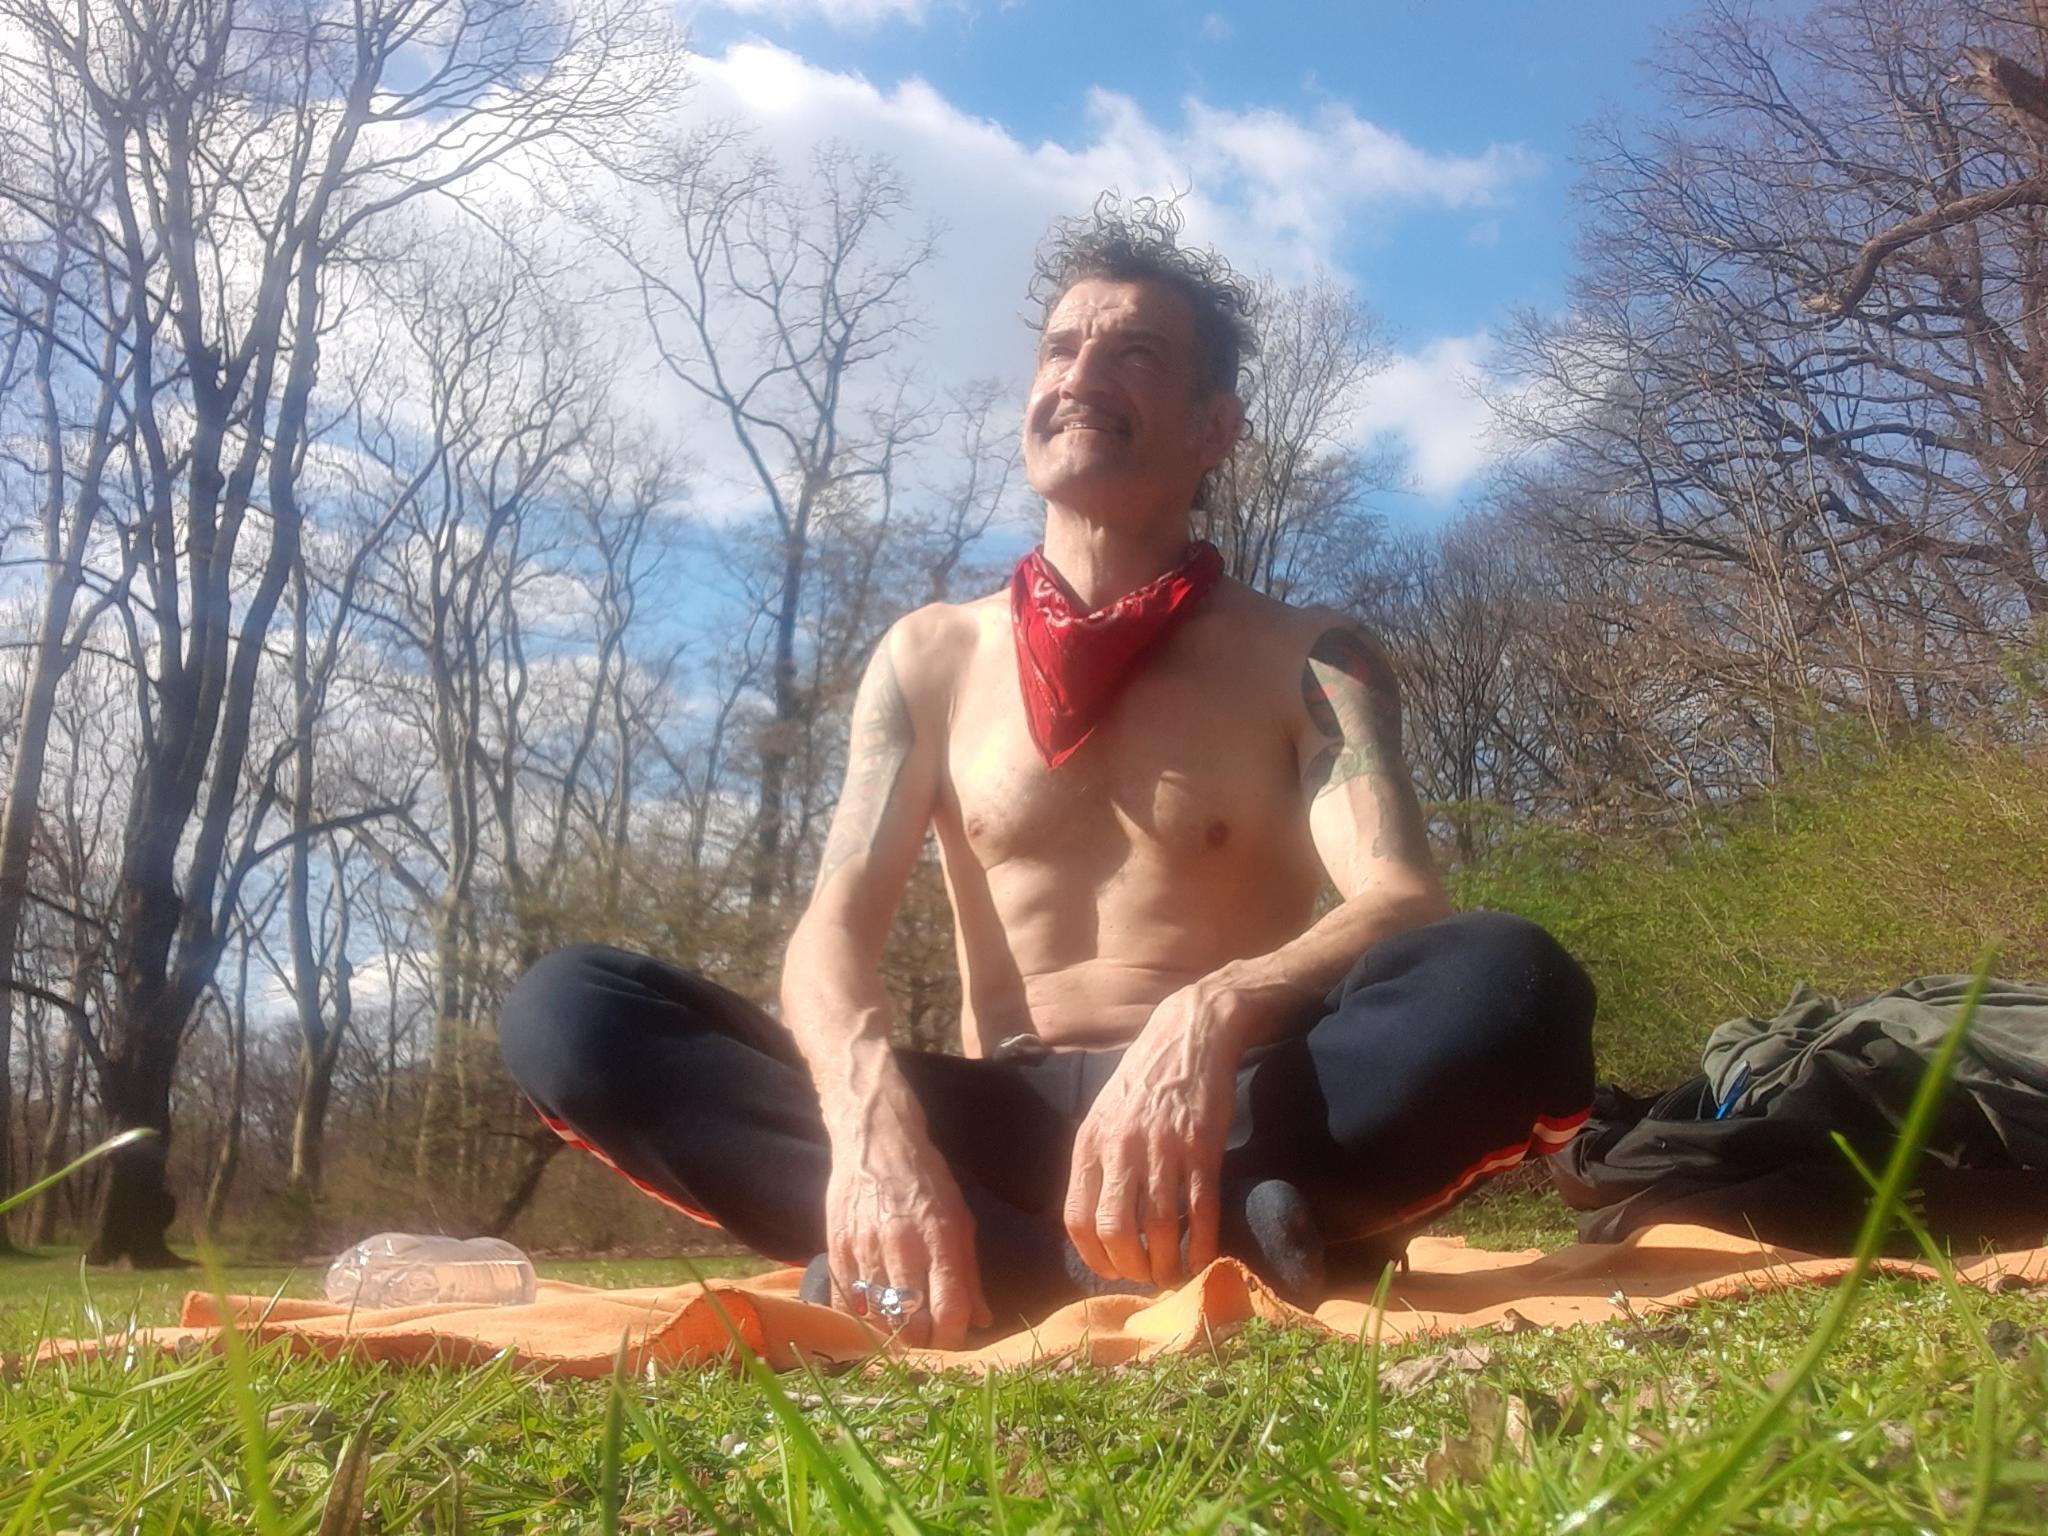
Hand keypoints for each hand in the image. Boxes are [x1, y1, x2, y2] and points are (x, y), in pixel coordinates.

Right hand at [825, 1098, 991, 1349]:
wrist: (875, 1142)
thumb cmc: (926, 1179)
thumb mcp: (960, 1218)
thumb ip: (968, 1272)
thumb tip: (980, 1319)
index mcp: (939, 1237)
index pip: (949, 1307)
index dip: (952, 1337)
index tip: (953, 1339)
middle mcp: (902, 1246)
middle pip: (911, 1321)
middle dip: (923, 1339)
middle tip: (927, 1335)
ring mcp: (866, 1247)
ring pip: (878, 1315)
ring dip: (893, 1329)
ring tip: (901, 1323)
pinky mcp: (837, 1247)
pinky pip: (847, 1300)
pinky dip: (862, 1315)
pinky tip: (874, 1311)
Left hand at [1063, 981, 1241, 1288]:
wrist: (1188, 1036)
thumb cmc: (1143, 1081)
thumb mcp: (1103, 1116)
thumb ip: (1095, 1162)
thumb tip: (1091, 1219)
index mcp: (1090, 1143)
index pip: (1077, 1219)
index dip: (1094, 1257)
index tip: (1111, 1269)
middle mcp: (1121, 1149)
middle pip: (1114, 1231)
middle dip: (1129, 1267)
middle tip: (1144, 1276)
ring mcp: (1163, 1149)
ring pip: (1157, 1227)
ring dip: (1165, 1263)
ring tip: (1171, 1274)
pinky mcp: (1201, 1148)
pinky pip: (1199, 1210)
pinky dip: (1200, 1244)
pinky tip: (1201, 1259)